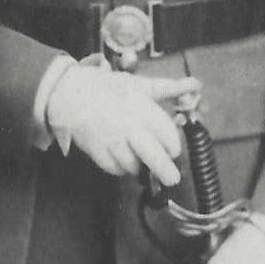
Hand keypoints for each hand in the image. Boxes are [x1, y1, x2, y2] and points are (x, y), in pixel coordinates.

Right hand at [45, 62, 200, 187]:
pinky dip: (122, 168)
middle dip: (165, 171)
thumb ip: (168, 88)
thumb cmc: (107, 88)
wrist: (69, 94)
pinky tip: (123, 159)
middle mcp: (127, 126)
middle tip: (173, 179)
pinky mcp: (96, 152)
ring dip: (140, 167)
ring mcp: (110, 141)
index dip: (172, 145)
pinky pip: (115, 168)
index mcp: (140, 107)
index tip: (173, 150)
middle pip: (153, 156)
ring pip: (133, 166)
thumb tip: (195, 84)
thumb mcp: (138, 84)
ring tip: (140, 161)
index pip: (166, 134)